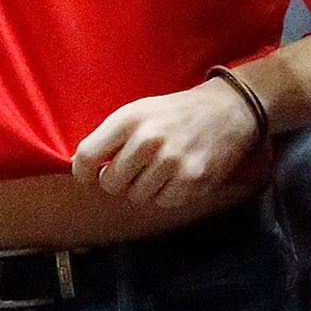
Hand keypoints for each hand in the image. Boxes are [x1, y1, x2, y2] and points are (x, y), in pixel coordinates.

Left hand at [71, 75, 262, 210]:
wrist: (226, 110)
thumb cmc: (174, 112)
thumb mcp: (138, 111)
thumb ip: (110, 137)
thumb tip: (84, 168)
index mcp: (129, 119)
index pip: (88, 157)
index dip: (83, 172)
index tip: (90, 175)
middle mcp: (148, 140)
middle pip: (111, 183)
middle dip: (118, 180)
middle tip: (133, 168)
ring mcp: (171, 161)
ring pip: (136, 196)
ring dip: (143, 188)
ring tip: (158, 168)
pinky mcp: (192, 179)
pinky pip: (163, 201)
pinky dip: (166, 194)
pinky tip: (175, 175)